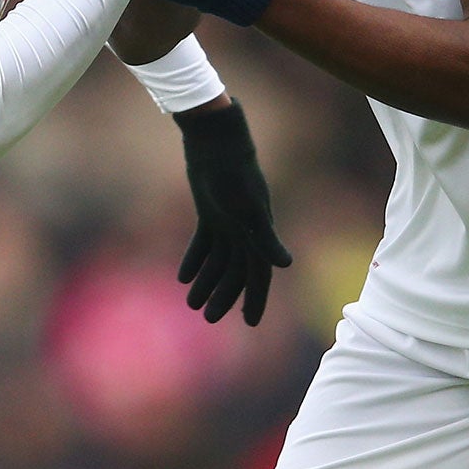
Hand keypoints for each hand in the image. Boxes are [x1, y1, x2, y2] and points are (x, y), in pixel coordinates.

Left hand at [174, 99, 290, 323]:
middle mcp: (245, 232)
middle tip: (208, 319)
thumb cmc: (235, 176)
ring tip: (191, 304)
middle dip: (224, 296)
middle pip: (235, 272)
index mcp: (257, 235)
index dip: (255, 299)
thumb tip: (286, 265)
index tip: (250, 323)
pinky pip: (203, 243)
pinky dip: (194, 259)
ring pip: (217, 261)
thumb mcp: (249, 209)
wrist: (216, 144)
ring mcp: (227, 222)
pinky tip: (183, 277)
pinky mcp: (209, 212)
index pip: (258, 275)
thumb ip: (266, 238)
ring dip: (206, 282)